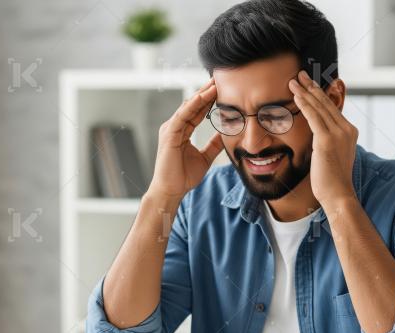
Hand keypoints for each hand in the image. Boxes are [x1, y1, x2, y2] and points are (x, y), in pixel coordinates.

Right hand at [147, 78, 224, 199]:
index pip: (198, 111)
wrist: (171, 191)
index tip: (223, 89)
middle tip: (220, 79)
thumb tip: (226, 135)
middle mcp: (175, 127)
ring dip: (201, 95)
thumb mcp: (205, 157)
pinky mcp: (169, 134)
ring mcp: (170, 129)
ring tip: (214, 84)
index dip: (210, 100)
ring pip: (188, 107)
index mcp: (182, 131)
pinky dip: (192, 105)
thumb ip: (214, 145)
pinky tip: (202, 96)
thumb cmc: (183, 176)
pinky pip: (182, 116)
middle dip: (207, 92)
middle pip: (193, 105)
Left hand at [289, 70, 357, 205]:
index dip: (319, 95)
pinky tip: (295, 96)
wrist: (338, 194)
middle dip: (311, 87)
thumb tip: (317, 137)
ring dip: (304, 92)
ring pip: (319, 107)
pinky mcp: (326, 140)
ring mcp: (338, 134)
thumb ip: (327, 142)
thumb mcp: (332, 155)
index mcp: (349, 131)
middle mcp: (346, 129)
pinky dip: (304, 104)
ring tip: (293, 81)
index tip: (308, 85)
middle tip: (300, 75)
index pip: (331, 108)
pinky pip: (313, 117)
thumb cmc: (332, 180)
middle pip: (326, 103)